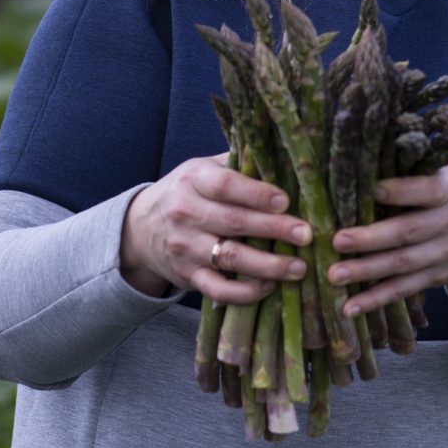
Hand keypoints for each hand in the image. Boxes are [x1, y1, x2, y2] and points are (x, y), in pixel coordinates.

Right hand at [120, 154, 312, 302]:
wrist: (141, 228)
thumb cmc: (187, 192)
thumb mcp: (203, 168)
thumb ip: (237, 163)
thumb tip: (283, 155)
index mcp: (194, 180)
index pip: (225, 185)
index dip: (256, 193)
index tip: (286, 200)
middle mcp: (186, 213)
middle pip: (234, 222)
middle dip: (274, 229)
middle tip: (307, 234)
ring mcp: (186, 247)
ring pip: (230, 258)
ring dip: (268, 265)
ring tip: (299, 267)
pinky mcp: (189, 276)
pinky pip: (219, 289)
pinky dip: (245, 292)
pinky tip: (270, 287)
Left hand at [327, 169, 447, 317]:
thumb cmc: (447, 193)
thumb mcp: (440, 172)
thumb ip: (410, 167)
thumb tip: (363, 153)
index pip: (427, 190)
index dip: (400, 191)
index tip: (371, 190)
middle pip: (409, 232)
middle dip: (371, 239)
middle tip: (337, 241)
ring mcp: (445, 254)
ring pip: (403, 265)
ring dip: (367, 272)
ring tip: (334, 275)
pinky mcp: (437, 278)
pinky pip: (403, 290)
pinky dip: (376, 300)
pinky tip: (350, 307)